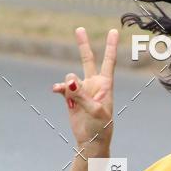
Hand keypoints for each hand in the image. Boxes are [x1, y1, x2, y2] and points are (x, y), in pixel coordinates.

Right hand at [52, 28, 117, 150]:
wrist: (91, 141)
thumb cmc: (100, 127)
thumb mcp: (95, 111)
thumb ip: (82, 95)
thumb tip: (69, 80)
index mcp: (105, 85)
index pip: (108, 62)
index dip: (110, 46)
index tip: (113, 31)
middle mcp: (93, 84)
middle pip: (87, 60)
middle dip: (83, 45)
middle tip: (80, 29)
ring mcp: (82, 90)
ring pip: (70, 78)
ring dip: (68, 84)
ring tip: (70, 95)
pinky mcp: (71, 98)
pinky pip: (62, 88)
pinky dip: (59, 88)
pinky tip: (57, 91)